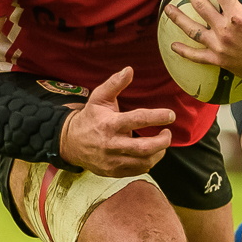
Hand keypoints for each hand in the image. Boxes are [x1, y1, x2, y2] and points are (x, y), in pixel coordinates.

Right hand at [58, 67, 174, 176]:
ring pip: (144, 162)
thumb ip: (114, 83)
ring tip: (161, 143)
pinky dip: (148, 162)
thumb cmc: (89, 118)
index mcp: (109, 124)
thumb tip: (129, 70)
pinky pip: (138, 170)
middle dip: (163, 141)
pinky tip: (150, 153)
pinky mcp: (113, 172)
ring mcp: (112, 161)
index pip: (138, 120)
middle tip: (167, 133)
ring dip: (158, 153)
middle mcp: (111, 144)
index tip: (171, 115)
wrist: (70, 143)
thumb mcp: (99, 97)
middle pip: (145, 148)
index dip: (157, 117)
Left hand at [165, 0, 241, 88]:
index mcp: (238, 15)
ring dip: (178, 18)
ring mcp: (220, 46)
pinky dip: (184, 51)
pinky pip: (197, 56)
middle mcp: (225, 29)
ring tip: (168, 8)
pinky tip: (173, 45)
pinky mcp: (219, 60)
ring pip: (193, 30)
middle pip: (201, 5)